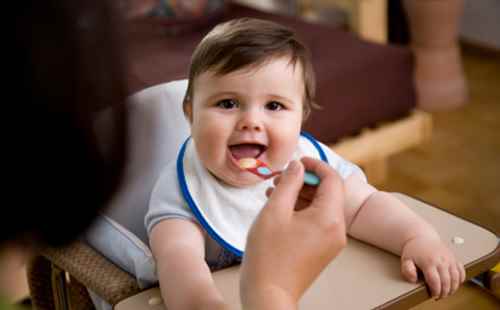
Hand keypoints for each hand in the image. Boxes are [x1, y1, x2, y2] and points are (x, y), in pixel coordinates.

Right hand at [240, 158, 346, 308]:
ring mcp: (331, 241)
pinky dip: (302, 211)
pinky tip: (279, 208)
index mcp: (330, 218)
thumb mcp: (275, 211)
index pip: (332, 179)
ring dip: (301, 195)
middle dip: (305, 180)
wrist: (268, 294)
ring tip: (274, 192)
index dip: (315, 165)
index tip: (296, 161)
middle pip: (328, 192)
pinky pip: (318, 221)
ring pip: (322, 207)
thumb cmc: (269, 255)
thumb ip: (289, 183)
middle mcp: (337, 230)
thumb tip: (298, 166)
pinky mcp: (323, 249)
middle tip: (280, 178)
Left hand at [401, 236, 464, 298]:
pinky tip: (454, 283)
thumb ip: (407, 270)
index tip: (433, 295)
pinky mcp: (454, 258)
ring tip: (447, 292)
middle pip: (447, 282)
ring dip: (453, 288)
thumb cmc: (414, 250)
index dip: (435, 291)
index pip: (435, 282)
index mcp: (429, 262)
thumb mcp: (406, 260)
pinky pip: (461, 271)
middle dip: (444, 292)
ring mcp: (449, 259)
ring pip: (456, 278)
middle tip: (440, 296)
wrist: (422, 237)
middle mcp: (441, 260)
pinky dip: (460, 279)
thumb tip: (413, 279)